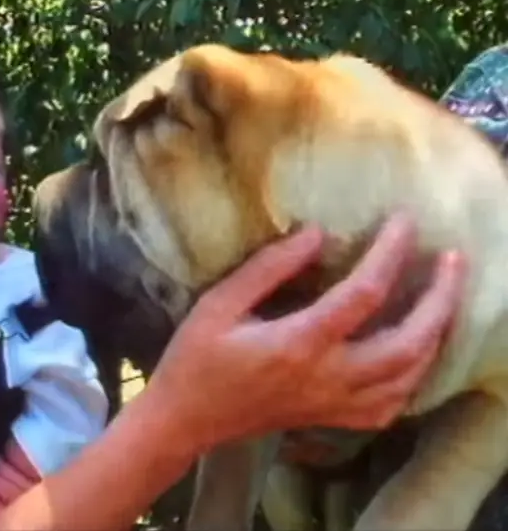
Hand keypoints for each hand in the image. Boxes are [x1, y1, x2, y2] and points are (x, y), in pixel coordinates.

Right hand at [140, 213, 466, 456]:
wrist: (185, 419)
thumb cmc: (195, 358)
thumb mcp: (219, 304)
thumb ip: (268, 268)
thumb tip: (316, 234)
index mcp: (298, 343)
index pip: (364, 293)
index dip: (391, 252)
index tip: (405, 221)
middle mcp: (327, 377)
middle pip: (408, 342)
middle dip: (441, 299)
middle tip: (454, 261)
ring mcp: (333, 402)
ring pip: (408, 377)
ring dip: (435, 336)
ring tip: (443, 300)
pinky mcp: (329, 417)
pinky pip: (388, 407)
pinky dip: (412, 381)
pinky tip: (412, 358)